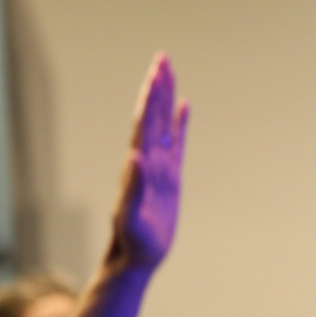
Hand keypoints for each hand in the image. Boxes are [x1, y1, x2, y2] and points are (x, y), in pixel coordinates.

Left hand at [106, 54, 188, 272]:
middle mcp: (147, 160)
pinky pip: (177, 143)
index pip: (146, 123)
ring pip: (164, 124)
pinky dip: (180, 124)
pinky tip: (185, 108)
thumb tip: (134, 156)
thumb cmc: (132, 242)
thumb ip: (131, 187)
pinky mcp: (170, 177)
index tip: (158, 72)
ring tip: (170, 73)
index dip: (152, 97)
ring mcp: (159, 167)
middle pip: (153, 115)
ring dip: (167, 98)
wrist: (135, 258)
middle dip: (158, 87)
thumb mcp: (130, 217)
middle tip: (163, 59)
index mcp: (139, 165)